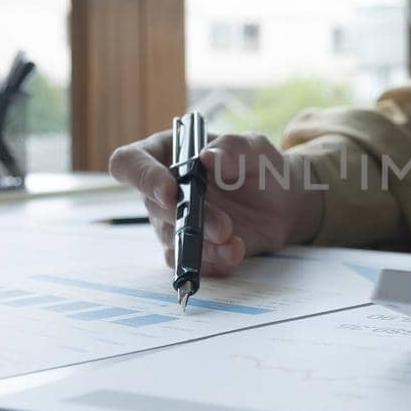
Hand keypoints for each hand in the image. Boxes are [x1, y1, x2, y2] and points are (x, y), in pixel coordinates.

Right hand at [108, 130, 324, 276]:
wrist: (282, 203)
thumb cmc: (259, 166)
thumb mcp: (254, 147)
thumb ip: (234, 148)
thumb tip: (208, 157)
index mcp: (165, 153)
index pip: (129, 163)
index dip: (142, 177)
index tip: (169, 191)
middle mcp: (161, 190)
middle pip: (153, 208)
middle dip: (187, 219)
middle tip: (223, 226)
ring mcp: (173, 223)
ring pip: (171, 240)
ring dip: (201, 245)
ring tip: (233, 243)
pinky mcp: (190, 249)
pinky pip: (189, 263)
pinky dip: (212, 262)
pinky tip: (234, 252)